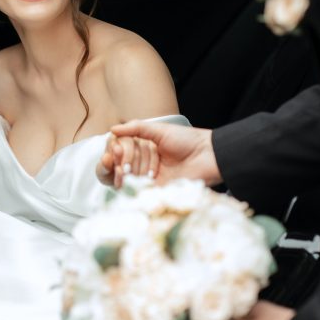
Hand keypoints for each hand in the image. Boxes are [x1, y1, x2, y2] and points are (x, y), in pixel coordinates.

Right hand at [101, 121, 220, 186]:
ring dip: (126, 172)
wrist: (207, 156)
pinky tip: (129, 178)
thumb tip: (112, 129)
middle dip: (119, 161)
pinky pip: (138, 191)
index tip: (114, 150)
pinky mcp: (156, 190)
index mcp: (142, 146)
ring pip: (126, 178)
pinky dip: (130, 185)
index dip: (113, 151)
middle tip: (119, 157)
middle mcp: (142, 162)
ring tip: (127, 169)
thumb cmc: (187, 140)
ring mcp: (148, 177)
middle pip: (119, 165)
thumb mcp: (159, 130)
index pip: (118, 150)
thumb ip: (136, 128)